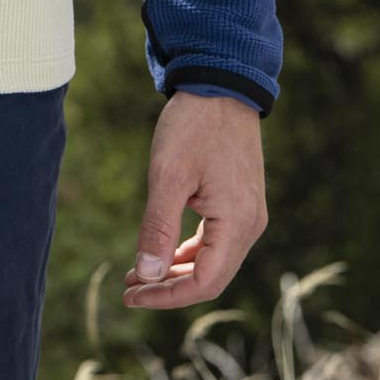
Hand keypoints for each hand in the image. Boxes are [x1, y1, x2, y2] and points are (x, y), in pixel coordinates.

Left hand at [122, 90, 268, 310]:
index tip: (131, 295)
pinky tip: (161, 252)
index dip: (166, 296)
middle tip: (129, 288)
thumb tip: (148, 274)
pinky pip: (216, 241)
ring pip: (213, 261)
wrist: (220, 84)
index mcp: (237, 223)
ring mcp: (248, 213)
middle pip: (210, 277)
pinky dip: (188, 251)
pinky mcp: (240, 202)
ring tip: (138, 274)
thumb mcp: (168, 174)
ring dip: (176, 270)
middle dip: (168, 286)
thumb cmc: (194, 125)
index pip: (204, 282)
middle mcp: (250, 225)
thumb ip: (158, 226)